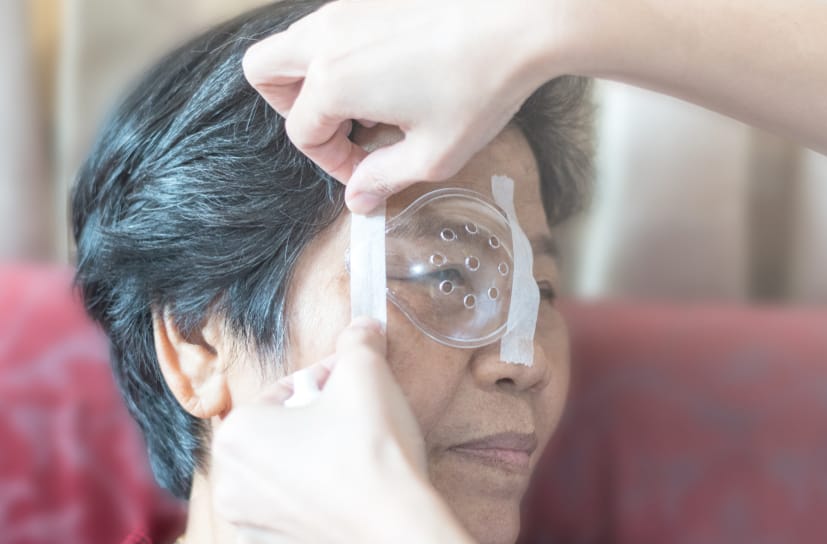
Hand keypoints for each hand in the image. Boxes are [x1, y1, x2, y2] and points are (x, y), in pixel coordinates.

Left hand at [211, 319, 442, 543]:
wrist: (400, 537)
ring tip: (355, 476)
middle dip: (311, 435)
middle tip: (356, 431)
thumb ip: (357, 342)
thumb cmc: (375, 453)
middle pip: (276, 447)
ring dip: (309, 484)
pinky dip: (316, 534)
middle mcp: (231, 492)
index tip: (353, 392)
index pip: (282, 395)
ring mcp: (254, 541)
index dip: (323, 387)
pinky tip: (347, 523)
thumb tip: (361, 328)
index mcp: (237, 437)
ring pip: (281, 498)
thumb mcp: (368, 375)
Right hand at [242, 0, 558, 212]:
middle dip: (289, 110)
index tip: (366, 172)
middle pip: (265, 72)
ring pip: (295, 43)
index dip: (331, 162)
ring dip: (313, 80)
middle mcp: (327, 39)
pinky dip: (340, 55)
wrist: (519, 19)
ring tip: (367, 107)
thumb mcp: (434, 154)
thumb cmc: (480, 87)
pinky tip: (390, 77)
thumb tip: (357, 199)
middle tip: (337, 131)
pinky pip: (331, 28)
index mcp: (334, 82)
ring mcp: (347, 9)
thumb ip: (385, 178)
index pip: (302, 132)